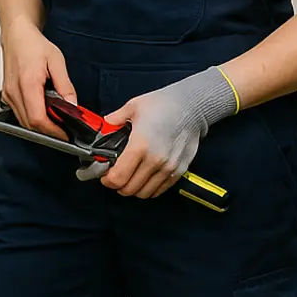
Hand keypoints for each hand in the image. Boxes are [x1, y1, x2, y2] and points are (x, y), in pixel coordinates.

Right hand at [1, 19, 75, 137]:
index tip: (65, 133)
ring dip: (40, 126)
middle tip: (65, 129)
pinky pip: (19, 114)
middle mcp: (14, 91)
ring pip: (24, 122)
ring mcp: (8, 95)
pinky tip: (43, 111)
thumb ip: (65, 85)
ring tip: (56, 120)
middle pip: (30, 125)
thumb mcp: (56, 61)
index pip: (37, 118)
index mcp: (27, 82)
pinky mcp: (7, 96)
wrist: (16, 36)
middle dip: (49, 131)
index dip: (52, 130)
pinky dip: (32, 118)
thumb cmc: (33, 45)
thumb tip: (72, 105)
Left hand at [79, 67, 237, 198]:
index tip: (105, 175)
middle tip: (115, 176)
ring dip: (133, 189)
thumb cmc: (163, 104)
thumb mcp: (133, 107)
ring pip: (144, 192)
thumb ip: (114, 120)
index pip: (118, 177)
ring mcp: (168, 168)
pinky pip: (160, 190)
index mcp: (140, 145)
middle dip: (118, 185)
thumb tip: (104, 127)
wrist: (191, 105)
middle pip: (129, 189)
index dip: (107, 180)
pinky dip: (149, 188)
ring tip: (129, 177)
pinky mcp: (179, 170)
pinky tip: (144, 178)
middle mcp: (154, 160)